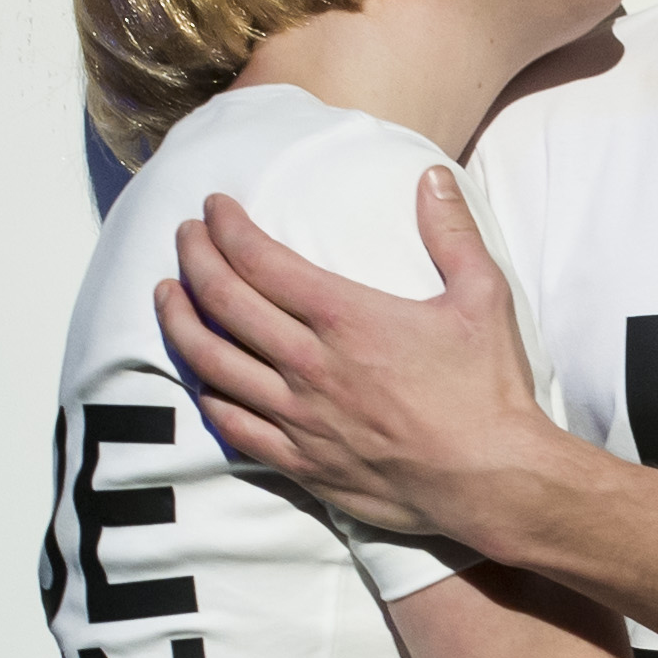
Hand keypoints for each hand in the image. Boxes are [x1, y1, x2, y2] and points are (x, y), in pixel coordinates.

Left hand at [156, 171, 551, 539]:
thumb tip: (432, 176)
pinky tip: (199, 378)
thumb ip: (453, 232)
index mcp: (346, 317)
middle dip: (193, 259)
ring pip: (213, 363)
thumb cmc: (489, 391)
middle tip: (183, 236)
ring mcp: (299, 416)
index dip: (226, 227)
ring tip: (166, 296)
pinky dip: (206, 395)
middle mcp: (309, 364)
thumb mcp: (484, 297)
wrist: (491, 481)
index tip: (213, 207)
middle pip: (223, 301)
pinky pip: (233, 425)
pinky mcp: (301, 462)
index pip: (259, 259)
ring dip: (180, 323)